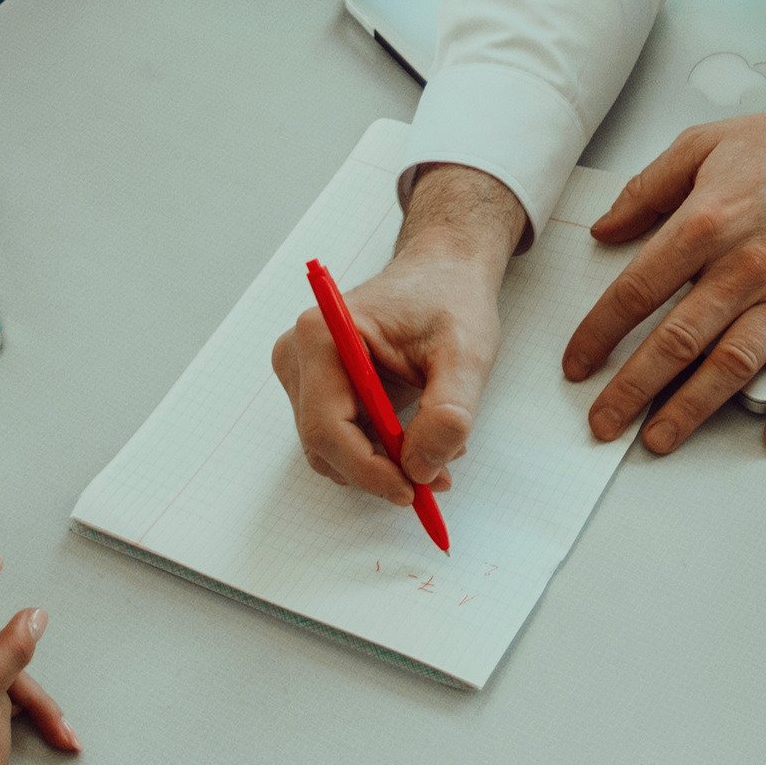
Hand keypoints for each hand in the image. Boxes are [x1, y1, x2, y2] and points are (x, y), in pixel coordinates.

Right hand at [270, 168, 518, 502]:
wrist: (442, 273)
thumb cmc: (450, 300)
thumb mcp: (467, 354)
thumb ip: (448, 414)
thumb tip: (421, 469)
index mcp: (323, 335)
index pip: (327, 427)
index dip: (367, 469)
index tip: (412, 490)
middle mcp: (298, 353)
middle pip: (323, 444)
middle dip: (379, 470)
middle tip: (436, 478)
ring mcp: (300, 371)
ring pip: (329, 448)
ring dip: (380, 463)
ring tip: (435, 448)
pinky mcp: (314, 386)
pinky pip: (337, 437)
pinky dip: (376, 450)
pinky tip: (415, 437)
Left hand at [562, 103, 765, 454]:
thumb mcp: (701, 145)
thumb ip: (646, 190)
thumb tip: (604, 229)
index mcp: (706, 222)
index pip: (636, 291)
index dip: (599, 334)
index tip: (578, 364)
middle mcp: (745, 264)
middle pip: (677, 340)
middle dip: (633, 388)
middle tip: (604, 421)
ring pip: (733, 364)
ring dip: (692, 407)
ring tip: (659, 438)